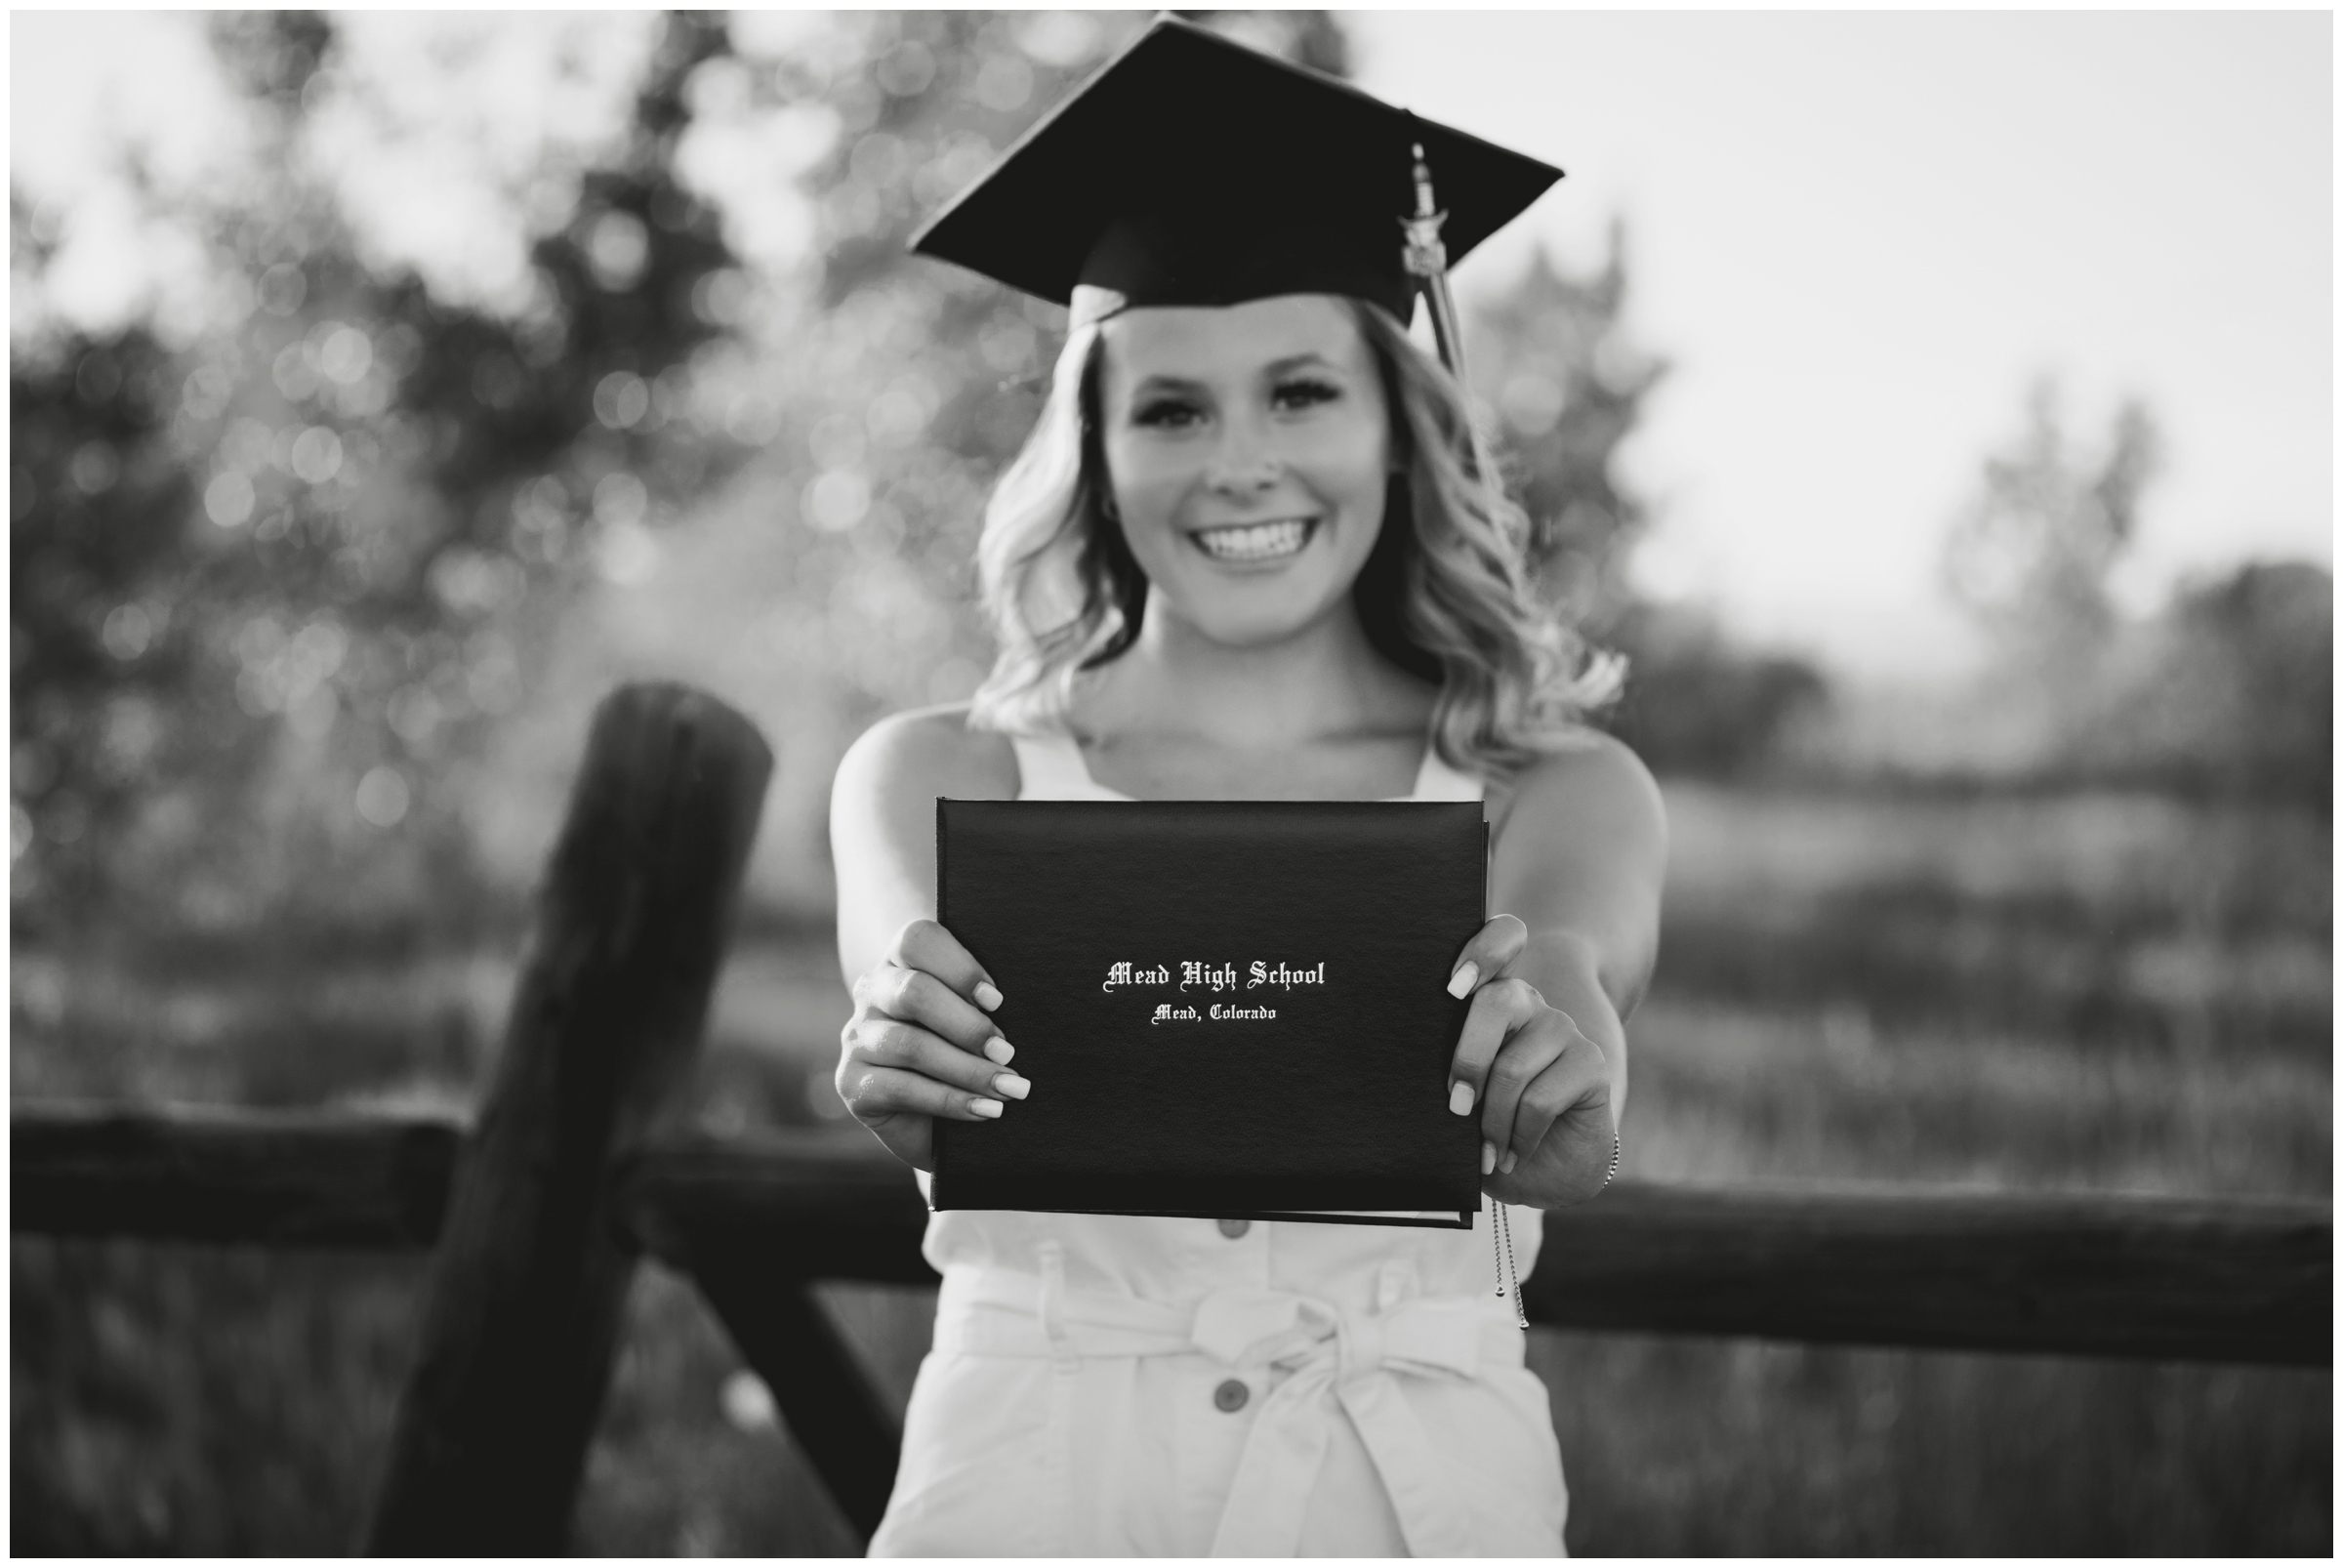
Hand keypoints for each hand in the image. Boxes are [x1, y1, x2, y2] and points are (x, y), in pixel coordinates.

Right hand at [836, 918, 1027, 1170]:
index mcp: (901, 962)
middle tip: (1007, 1052)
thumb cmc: (967, 1056)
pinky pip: (902, 1089)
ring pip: (910, 1045)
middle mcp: (871, 993)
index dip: (959, 967)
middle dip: (968, 1025)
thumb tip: (1029, 1010)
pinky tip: (985, 1110)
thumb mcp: (978, 1023)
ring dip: (968, 1070)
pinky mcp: (852, 1085)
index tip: (998, 1001)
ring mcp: (857, 1039)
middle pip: (913, 992)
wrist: (937, 1119)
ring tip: (1009, 1087)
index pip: (917, 940)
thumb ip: (988, 1006)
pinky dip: (951, 1101)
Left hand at [1444, 914, 1616, 1205]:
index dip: (1482, 952)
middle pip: (1495, 1001)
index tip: (1454, 987)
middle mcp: (1530, 1003)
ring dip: (1492, 1121)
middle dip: (1468, 1061)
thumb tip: (1418, 1066)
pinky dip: (1519, 1135)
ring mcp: (1563, 1029)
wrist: (1544, 1170)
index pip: (1501, 939)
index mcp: (1490, 999)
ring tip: (1488, 1150)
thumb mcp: (1461, 1096)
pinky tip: (1515, 1151)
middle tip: (1457, 1108)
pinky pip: (1539, 1100)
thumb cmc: (1489, 1127)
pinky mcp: (1591, 1062)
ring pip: (1511, 1067)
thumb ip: (1450, 1069)